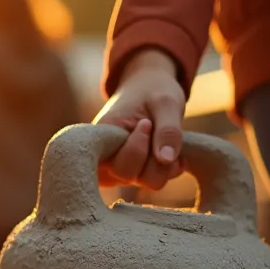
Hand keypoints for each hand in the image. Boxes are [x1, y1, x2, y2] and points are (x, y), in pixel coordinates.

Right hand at [93, 47, 186, 189]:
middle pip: (131, 177)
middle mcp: (105, 159)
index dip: (139, 147)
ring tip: (164, 138)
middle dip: (154, 156)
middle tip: (155, 129)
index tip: (145, 122)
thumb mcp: (166, 102)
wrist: (148, 85)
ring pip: (148, 183)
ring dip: (165, 163)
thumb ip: (167, 130)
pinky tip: (168, 147)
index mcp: (100, 138)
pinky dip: (169, 167)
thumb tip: (166, 160)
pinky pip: (156, 180)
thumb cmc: (153, 90)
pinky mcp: (134, 172)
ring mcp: (119, 168)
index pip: (118, 164)